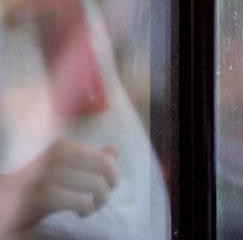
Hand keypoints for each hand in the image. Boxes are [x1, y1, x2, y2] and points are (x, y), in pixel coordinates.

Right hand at [0, 139, 117, 231]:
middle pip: (105, 167)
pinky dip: (88, 209)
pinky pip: (82, 202)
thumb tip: (115, 150)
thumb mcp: (64, 168)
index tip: (106, 185)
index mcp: (66, 147)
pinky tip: (81, 213)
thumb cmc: (37, 186)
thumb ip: (89, 159)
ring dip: (101, 200)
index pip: (104, 157)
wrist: (4, 201)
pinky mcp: (45, 196)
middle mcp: (60, 156)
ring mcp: (51, 175)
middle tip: (101, 198)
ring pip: (97, 184)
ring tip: (92, 207)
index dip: (112, 174)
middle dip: (110, 185)